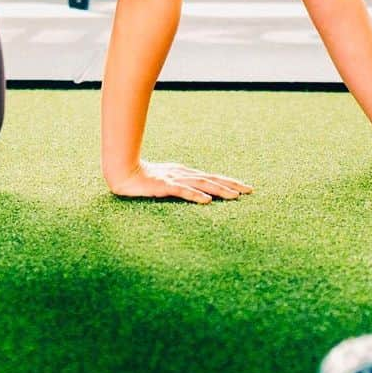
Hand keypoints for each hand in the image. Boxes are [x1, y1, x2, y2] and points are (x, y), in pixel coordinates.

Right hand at [105, 159, 253, 202]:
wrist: (121, 172)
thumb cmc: (142, 178)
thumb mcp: (166, 182)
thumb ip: (181, 186)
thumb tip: (198, 193)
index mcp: (184, 173)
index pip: (211, 178)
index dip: (228, 182)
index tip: (245, 188)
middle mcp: (182, 174)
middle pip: (211, 179)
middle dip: (231, 185)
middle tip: (250, 191)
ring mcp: (173, 179)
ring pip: (201, 184)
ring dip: (219, 190)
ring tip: (235, 197)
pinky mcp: (162, 185)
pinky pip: (181, 191)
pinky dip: (194, 195)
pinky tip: (206, 200)